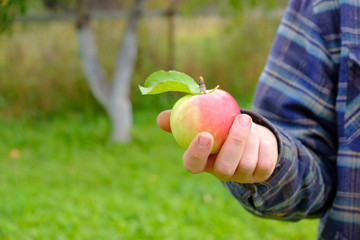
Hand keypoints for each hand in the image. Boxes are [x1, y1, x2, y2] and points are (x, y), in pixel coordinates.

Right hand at [157, 110, 277, 182]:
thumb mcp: (202, 118)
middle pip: (225, 168)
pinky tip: (259, 133)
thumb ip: (182, 117)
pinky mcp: (261, 174)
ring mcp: (241, 176)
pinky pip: (265, 161)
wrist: (249, 132)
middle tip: (240, 118)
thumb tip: (161, 119)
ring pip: (247, 163)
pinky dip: (264, 144)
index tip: (205, 134)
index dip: (197, 154)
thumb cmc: (219, 124)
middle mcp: (221, 172)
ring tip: (247, 121)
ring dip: (250, 138)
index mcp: (203, 161)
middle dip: (234, 143)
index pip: (193, 165)